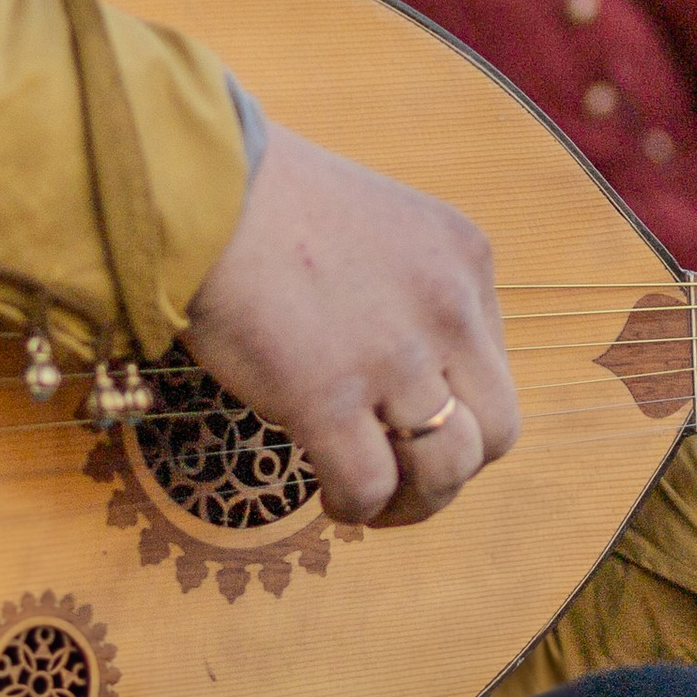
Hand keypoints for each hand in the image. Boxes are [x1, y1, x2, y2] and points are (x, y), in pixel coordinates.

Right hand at [182, 123, 519, 528]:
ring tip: (374, 501)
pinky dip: (357, 509)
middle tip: (407, 475)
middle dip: (455, 466)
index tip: (414, 422)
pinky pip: (370, 487)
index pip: (496, 367)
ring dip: (414, 502)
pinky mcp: (327, 398)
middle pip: (497, 430)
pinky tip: (331, 499)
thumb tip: (408, 381)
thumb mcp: (381, 227)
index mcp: (464, 259)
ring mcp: (392, 356)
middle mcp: (446, 308)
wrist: (199, 188)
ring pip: (447, 469)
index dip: (460, 410)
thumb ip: (409, 292)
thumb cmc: (266, 202)